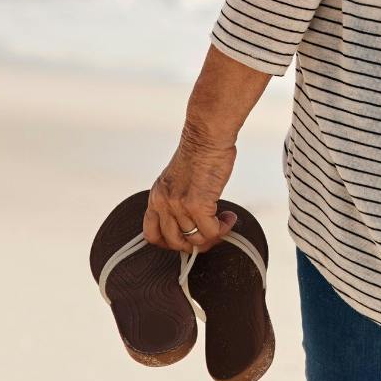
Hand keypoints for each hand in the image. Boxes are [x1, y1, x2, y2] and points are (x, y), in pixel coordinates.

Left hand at [144, 125, 238, 253]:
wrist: (206, 137)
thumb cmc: (198, 153)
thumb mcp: (176, 179)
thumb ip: (176, 200)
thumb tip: (190, 222)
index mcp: (156, 197)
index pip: (151, 234)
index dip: (169, 243)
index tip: (186, 239)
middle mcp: (163, 203)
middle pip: (175, 242)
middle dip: (195, 244)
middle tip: (210, 234)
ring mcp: (179, 206)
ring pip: (195, 239)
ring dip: (214, 234)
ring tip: (224, 222)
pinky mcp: (198, 204)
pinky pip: (211, 231)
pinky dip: (223, 228)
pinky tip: (229, 218)